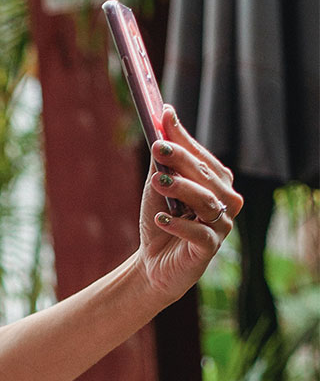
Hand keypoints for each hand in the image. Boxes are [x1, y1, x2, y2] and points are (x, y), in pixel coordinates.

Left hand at [138, 105, 242, 301]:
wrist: (154, 263)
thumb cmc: (162, 219)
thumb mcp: (157, 188)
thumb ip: (162, 161)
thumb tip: (162, 121)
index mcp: (217, 182)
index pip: (202, 156)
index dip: (184, 138)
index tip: (165, 117)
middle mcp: (226, 201)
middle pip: (206, 176)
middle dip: (181, 159)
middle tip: (157, 148)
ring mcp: (221, 225)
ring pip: (207, 202)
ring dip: (181, 189)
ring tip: (156, 182)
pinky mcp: (209, 249)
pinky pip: (200, 233)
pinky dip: (180, 225)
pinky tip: (160, 218)